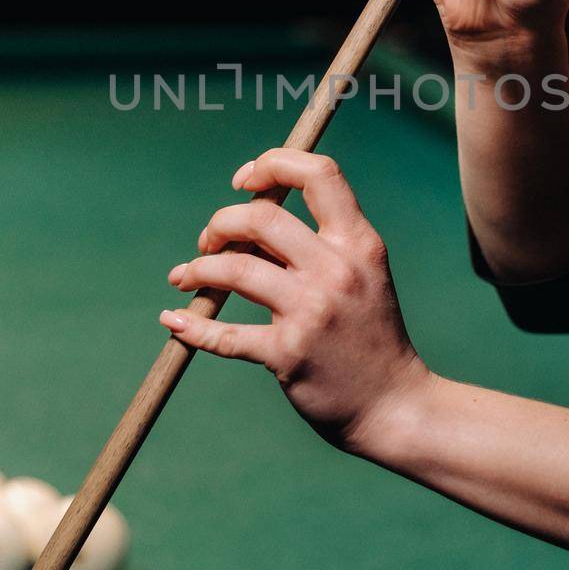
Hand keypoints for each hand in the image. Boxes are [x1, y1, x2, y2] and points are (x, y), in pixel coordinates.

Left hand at [160, 148, 430, 454]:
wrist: (394, 405)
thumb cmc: (370, 334)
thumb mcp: (363, 274)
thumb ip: (320, 241)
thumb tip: (250, 212)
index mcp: (359, 242)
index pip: (317, 173)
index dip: (272, 164)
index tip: (244, 181)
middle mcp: (337, 270)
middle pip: (260, 218)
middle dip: (220, 224)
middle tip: (208, 243)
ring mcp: (312, 312)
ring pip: (234, 270)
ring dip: (197, 270)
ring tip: (185, 278)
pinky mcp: (288, 354)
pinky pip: (224, 335)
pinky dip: (191, 326)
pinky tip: (174, 320)